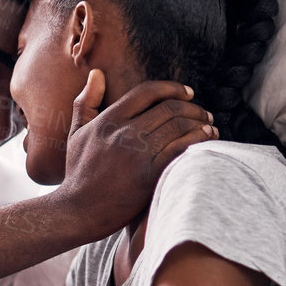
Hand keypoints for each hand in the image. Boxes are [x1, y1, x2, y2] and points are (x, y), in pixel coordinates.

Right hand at [57, 72, 216, 238]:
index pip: (148, 91)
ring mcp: (136, 153)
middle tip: (205, 113)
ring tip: (210, 127)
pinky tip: (207, 140)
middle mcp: (123, 132)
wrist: (76, 212)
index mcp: (109, 119)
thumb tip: (97, 72)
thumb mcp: (76, 134)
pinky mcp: (148, 174)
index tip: (188, 93)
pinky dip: (198, 140)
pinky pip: (180, 149)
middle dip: (193, 107)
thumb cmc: (78, 174)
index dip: (172, 88)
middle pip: (169, 108)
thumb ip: (86, 102)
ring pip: (178, 126)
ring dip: (200, 123)